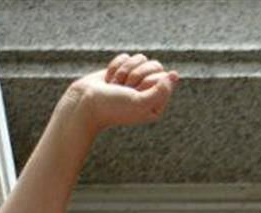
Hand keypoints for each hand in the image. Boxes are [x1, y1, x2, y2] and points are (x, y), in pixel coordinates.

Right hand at [63, 53, 178, 132]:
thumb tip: (175, 75)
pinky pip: (126, 57)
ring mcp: (136, 80)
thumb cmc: (113, 107)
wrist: (85, 102)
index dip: (148, 80)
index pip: (164, 77)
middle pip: (155, 65)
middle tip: (125, 88)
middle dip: (136, 73)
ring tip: (116, 85)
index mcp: (157, 103)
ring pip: (140, 58)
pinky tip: (109, 80)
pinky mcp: (123, 70)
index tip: (136, 91)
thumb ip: (161, 91)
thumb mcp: (140, 103)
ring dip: (125, 70)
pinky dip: (115, 66)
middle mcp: (149, 91)